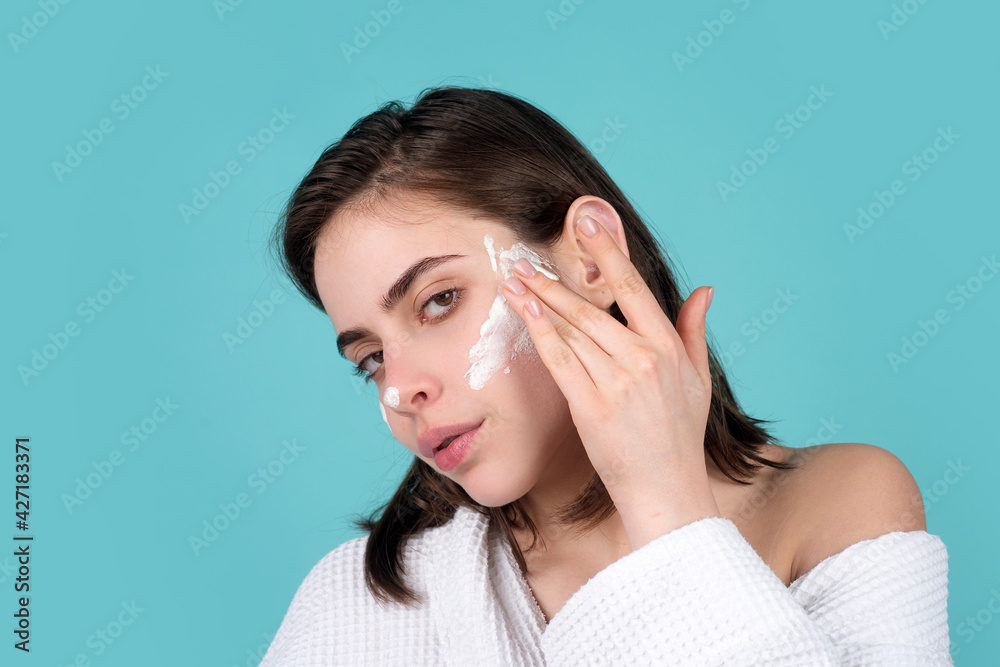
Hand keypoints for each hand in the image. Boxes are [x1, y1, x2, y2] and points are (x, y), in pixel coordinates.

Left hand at [501, 215, 721, 549]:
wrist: (666, 489)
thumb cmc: (680, 435)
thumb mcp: (698, 380)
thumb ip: (694, 331)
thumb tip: (705, 290)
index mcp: (668, 348)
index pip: (634, 288)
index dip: (608, 253)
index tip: (586, 225)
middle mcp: (643, 359)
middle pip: (591, 308)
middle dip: (555, 279)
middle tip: (527, 257)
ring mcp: (616, 382)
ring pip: (571, 330)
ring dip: (539, 301)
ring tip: (515, 279)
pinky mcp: (591, 406)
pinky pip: (559, 359)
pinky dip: (539, 331)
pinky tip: (523, 310)